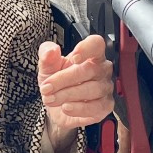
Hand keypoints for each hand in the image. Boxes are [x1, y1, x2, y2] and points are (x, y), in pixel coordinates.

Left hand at [38, 34, 113, 152]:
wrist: (56, 106)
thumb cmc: (56, 82)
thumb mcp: (47, 67)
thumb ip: (47, 55)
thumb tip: (52, 50)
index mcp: (91, 54)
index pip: (96, 44)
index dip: (87, 49)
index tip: (74, 58)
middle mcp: (102, 69)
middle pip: (89, 69)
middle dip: (64, 79)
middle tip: (47, 87)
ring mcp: (106, 88)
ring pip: (91, 89)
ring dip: (67, 95)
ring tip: (51, 99)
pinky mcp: (105, 106)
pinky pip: (96, 107)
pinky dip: (79, 108)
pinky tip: (66, 107)